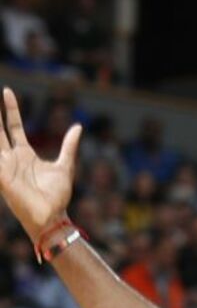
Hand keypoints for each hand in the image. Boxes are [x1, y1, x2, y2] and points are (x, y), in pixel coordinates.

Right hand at [0, 88, 81, 238]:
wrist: (53, 216)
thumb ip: (69, 147)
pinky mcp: (2, 177)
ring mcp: (4, 167)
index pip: (13, 127)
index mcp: (25, 155)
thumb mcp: (65, 166)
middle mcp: (11, 159)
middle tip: (0, 92)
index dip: (10, 110)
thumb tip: (78, 127)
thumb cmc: (57, 196)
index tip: (7, 92)